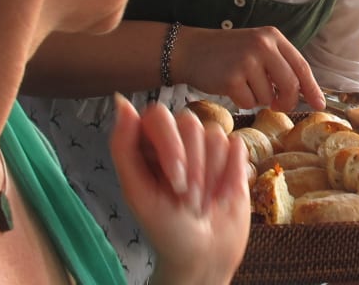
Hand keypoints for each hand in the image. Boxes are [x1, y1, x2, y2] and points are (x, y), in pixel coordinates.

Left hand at [109, 93, 250, 284]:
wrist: (205, 257)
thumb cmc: (166, 230)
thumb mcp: (138, 194)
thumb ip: (124, 147)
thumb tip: (122, 102)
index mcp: (149, 144)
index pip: (159, 115)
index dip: (171, 146)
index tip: (175, 181)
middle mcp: (177, 139)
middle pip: (191, 123)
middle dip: (194, 168)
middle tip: (188, 200)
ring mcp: (207, 146)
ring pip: (215, 134)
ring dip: (212, 175)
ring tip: (204, 202)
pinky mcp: (233, 156)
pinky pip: (237, 144)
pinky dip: (231, 173)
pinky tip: (223, 194)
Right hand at [176, 25, 325, 110]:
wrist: (191, 50)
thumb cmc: (227, 53)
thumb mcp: (257, 48)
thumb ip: (279, 65)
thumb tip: (305, 93)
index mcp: (272, 36)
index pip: (301, 66)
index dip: (312, 88)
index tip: (320, 104)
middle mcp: (262, 45)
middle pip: (290, 85)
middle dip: (286, 101)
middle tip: (278, 104)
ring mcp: (246, 61)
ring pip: (268, 97)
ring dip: (258, 98)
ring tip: (243, 83)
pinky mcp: (231, 78)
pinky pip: (249, 103)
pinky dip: (242, 101)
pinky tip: (231, 87)